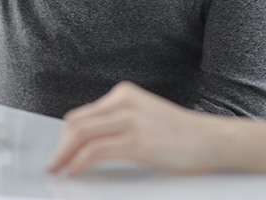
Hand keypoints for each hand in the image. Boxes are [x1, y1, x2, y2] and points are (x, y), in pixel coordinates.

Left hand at [49, 82, 232, 175]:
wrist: (211, 140)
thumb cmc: (180, 133)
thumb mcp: (144, 116)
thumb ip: (118, 121)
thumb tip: (88, 139)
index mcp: (124, 94)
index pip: (81, 114)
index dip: (64, 136)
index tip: (59, 151)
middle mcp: (125, 102)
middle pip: (77, 123)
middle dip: (61, 146)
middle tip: (54, 164)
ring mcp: (131, 120)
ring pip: (82, 135)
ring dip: (64, 156)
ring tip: (59, 169)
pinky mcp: (137, 141)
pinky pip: (96, 151)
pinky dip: (80, 163)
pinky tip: (75, 171)